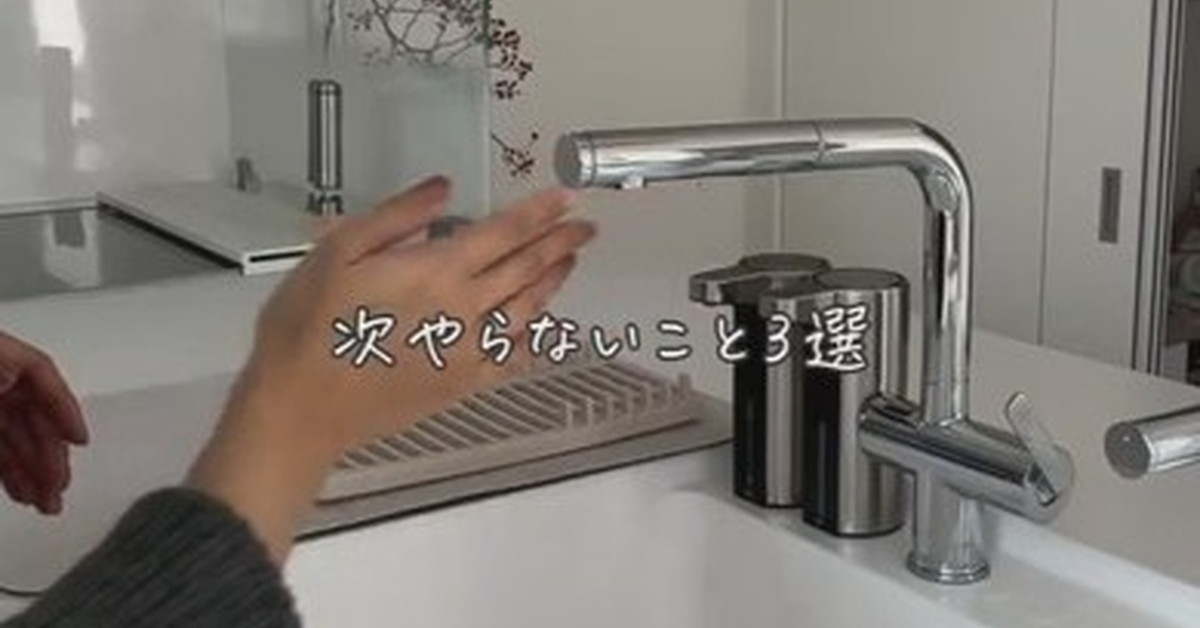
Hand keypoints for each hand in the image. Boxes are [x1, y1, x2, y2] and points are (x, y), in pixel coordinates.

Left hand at [0, 331, 87, 514]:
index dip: (65, 409)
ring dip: (31, 472)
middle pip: (32, 416)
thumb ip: (11, 382)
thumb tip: (19, 395)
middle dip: (47, 458)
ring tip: (44, 502)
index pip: (44, 376)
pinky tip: (19, 489)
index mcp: (5, 356)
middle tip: (58, 490)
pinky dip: (8, 469)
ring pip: (14, 437)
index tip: (80, 440)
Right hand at [189, 177, 593, 560]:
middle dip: (559, 243)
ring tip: (568, 263)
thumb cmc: (307, 331)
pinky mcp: (461, 384)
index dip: (541, 212)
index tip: (564, 199)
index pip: (506, 232)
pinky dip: (534, 338)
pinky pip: (512, 358)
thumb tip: (440, 191)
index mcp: (435, 272)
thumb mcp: (338, 250)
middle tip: (582, 227)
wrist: (300, 408)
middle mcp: (463, 311)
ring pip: (527, 310)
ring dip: (552, 283)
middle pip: (527, 268)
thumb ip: (397, 216)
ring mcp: (467, 352)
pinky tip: (540, 328)